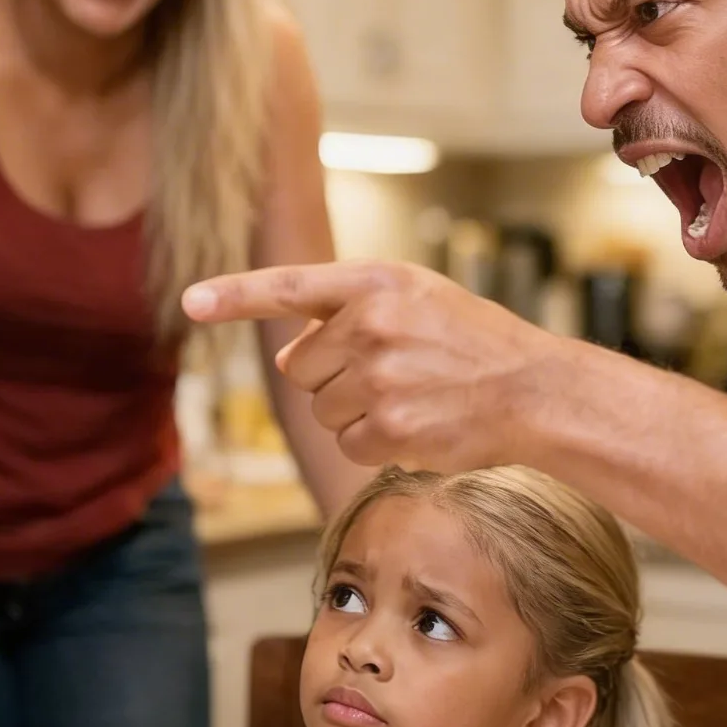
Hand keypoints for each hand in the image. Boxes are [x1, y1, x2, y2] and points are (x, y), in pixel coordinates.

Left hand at [182, 261, 558, 471]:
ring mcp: (381, 377)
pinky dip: (374, 445)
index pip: (291, 286)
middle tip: (393, 372)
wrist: (535, 391)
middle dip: (334, 376)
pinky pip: (347, 444)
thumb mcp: (416, 302)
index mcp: (379, 281)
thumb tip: (286, 356)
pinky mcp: (390, 427)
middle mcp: (374, 324)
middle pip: (301, 367)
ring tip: (412, 397)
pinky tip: (417, 426)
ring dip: (356, 412)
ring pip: (323, 408)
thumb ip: (346, 316)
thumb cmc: (472, 343)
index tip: (190, 302)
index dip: (235, 294)